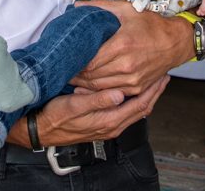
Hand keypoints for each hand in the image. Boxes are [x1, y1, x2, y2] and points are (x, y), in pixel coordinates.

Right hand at [34, 75, 168, 145]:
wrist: (41, 129)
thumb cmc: (56, 116)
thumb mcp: (74, 105)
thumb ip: (98, 100)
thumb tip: (120, 94)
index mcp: (109, 121)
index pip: (140, 105)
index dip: (153, 90)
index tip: (162, 76)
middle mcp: (112, 126)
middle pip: (142, 109)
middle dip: (154, 92)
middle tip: (163, 76)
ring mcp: (108, 126)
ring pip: (135, 112)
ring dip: (146, 96)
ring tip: (152, 81)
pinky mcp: (103, 124)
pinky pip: (126, 113)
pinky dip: (135, 100)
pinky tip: (132, 90)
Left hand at [70, 0, 192, 94]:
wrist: (176, 42)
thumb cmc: (151, 24)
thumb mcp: (127, 9)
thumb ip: (101, 6)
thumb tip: (78, 5)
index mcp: (122, 45)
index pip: (90, 61)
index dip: (75, 62)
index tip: (65, 59)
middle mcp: (127, 65)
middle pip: (91, 76)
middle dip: (76, 74)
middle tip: (63, 70)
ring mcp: (133, 79)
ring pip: (99, 88)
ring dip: (83, 85)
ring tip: (72, 78)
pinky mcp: (137, 87)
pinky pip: (112, 93)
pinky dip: (98, 92)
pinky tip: (88, 87)